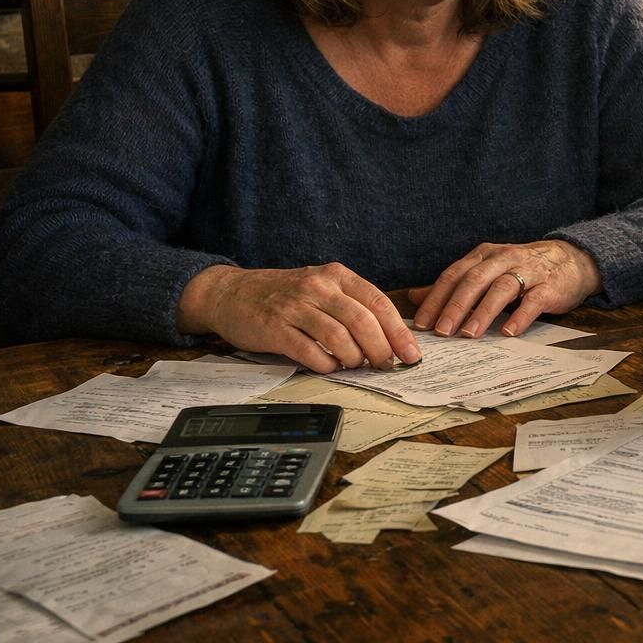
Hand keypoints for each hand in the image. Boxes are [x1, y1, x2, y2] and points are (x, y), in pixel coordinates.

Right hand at [177, 264, 421, 373]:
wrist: (230, 292)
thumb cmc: (284, 294)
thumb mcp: (322, 287)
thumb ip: (352, 306)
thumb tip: (390, 337)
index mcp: (337, 276)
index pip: (378, 302)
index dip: (398, 331)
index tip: (411, 353)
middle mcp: (318, 287)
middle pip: (362, 320)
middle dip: (381, 348)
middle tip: (386, 365)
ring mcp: (295, 306)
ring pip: (338, 336)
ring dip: (353, 357)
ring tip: (355, 365)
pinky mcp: (274, 328)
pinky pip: (308, 351)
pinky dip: (325, 364)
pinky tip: (329, 366)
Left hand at [410, 240, 601, 338]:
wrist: (571, 260)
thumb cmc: (523, 270)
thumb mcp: (486, 271)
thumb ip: (453, 285)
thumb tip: (413, 296)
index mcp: (484, 255)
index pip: (454, 274)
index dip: (436, 298)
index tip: (422, 323)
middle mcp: (504, 259)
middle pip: (475, 280)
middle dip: (456, 306)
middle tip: (441, 331)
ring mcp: (529, 271)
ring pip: (502, 288)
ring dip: (483, 312)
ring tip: (469, 334)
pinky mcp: (549, 286)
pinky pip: (533, 301)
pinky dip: (520, 316)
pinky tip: (508, 332)